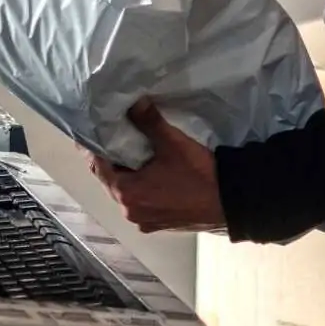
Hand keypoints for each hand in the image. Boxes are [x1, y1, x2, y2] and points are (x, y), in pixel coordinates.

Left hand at [87, 99, 225, 233]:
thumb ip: (149, 121)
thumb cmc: (199, 174)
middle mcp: (130, 211)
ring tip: (133, 151)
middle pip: (111, 180)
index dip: (93, 147)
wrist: (232, 202)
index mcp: (127, 194)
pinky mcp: (160, 223)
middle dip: (111, 159)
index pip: (97, 166)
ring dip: (127, 174)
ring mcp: (146, 221)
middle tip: (113, 135)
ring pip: (127, 192)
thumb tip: (134, 102)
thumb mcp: (172, 143)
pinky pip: (142, 201)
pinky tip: (151, 172)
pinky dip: (141, 186)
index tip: (92, 130)